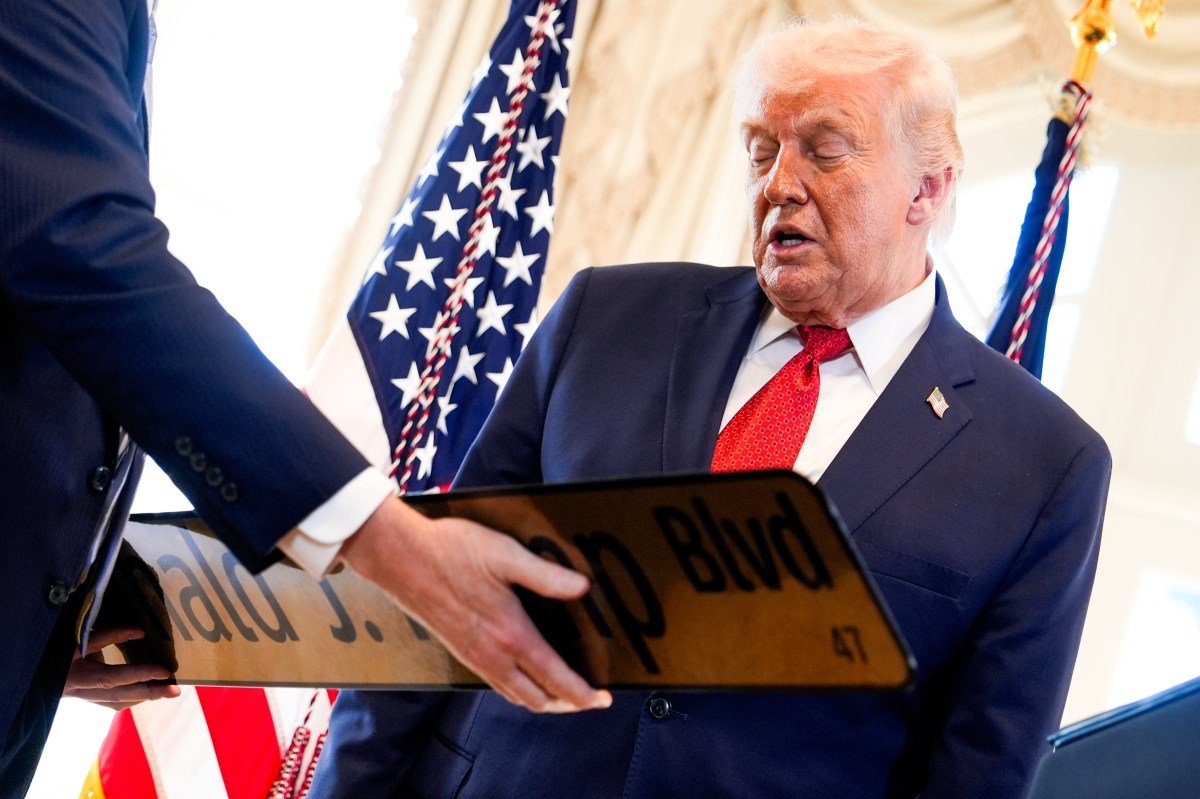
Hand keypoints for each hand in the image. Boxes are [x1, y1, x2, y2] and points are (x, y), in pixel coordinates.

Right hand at [63, 627, 181, 710]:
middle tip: (176, 691)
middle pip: (120, 695)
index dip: (140, 673)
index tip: (165, 670)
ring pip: (117, 702)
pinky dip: (132, 697)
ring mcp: (83, 696)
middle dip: (150, 693)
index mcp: (77, 675)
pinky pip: (112, 703)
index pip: (114, 676)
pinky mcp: (85, 697)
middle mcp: (81, 690)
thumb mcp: (78, 636)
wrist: (34, 667)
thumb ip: (108, 635)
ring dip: (144, 697)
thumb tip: (140, 632)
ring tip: (168, 691)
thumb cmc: (56, 646)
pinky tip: (147, 691)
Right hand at [341, 497, 612, 713]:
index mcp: (510, 634)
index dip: (583, 694)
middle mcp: (492, 654)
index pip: (555, 678)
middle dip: (568, 705)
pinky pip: (496, 685)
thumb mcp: (505, 554)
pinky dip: (519, 692)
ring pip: (515, 696)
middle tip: (589, 700)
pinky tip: (522, 678)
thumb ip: (546, 575)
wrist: (401, 558)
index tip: (603, 698)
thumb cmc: (452, 551)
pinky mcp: (459, 651)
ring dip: (543, 702)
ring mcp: (473, 657)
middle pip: (537, 698)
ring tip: (562, 696)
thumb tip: (582, 587)